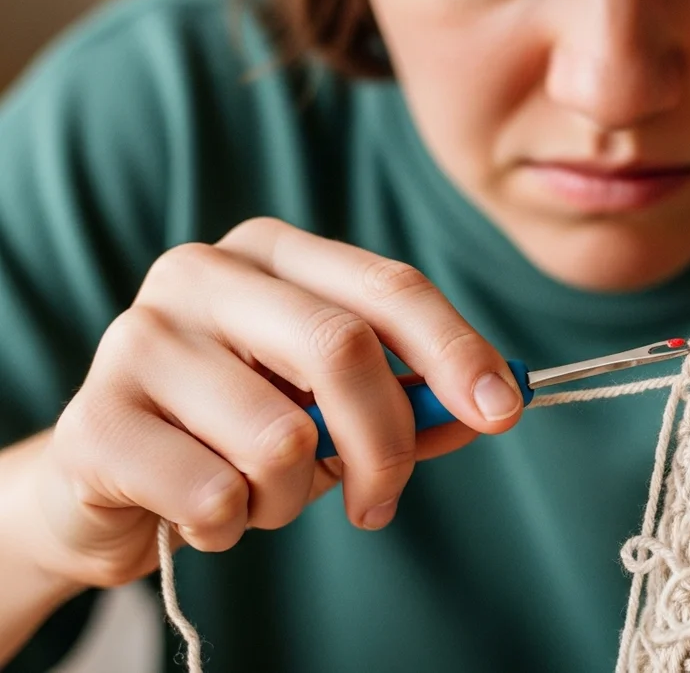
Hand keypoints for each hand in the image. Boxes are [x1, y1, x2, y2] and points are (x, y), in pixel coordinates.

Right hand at [27, 217, 523, 589]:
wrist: (108, 483)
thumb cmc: (235, 433)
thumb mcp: (333, 410)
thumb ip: (410, 401)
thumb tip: (495, 402)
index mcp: (270, 253)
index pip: (388, 287)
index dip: (456, 349)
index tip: (504, 409)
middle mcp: (201, 273)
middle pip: (342, 348)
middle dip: (386, 445)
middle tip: (380, 505)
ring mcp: (139, 338)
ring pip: (281, 438)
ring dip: (292, 498)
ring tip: (258, 497)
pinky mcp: (94, 420)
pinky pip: (216, 495)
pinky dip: (231, 526)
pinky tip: (201, 513)